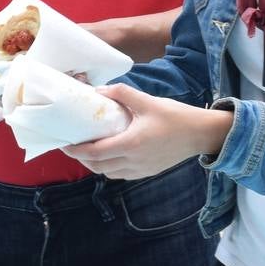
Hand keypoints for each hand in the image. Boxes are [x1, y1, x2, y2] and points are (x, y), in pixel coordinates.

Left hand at [65, 83, 231, 179]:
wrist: (200, 134)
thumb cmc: (175, 116)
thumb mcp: (147, 100)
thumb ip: (121, 93)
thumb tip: (98, 91)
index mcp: (130, 144)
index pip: (94, 153)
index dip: (75, 150)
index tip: (64, 142)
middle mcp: (133, 161)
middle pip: (97, 166)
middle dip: (81, 157)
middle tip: (73, 143)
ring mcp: (140, 170)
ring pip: (108, 173)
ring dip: (95, 164)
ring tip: (89, 148)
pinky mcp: (147, 172)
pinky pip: (120, 174)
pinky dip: (109, 167)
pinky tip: (109, 154)